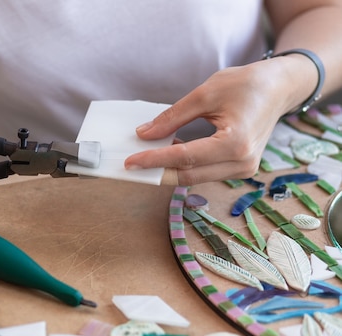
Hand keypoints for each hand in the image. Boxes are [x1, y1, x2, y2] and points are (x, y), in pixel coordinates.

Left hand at [124, 59, 304, 184]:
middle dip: (157, 171)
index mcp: (235, 143)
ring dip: (169, 170)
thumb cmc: (246, 84)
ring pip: (196, 177)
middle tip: (130, 165)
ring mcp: (244, 169)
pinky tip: (168, 154)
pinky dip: (185, 166)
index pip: (185, 158)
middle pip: (188, 175)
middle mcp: (242, 162)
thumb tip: (144, 134)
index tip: (130, 162)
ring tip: (145, 158)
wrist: (279, 87)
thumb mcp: (205, 94)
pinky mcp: (241, 168)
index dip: (154, 160)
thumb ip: (172, 117)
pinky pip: (206, 172)